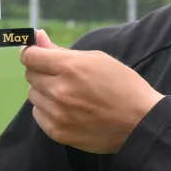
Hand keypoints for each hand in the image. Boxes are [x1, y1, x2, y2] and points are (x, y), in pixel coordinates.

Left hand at [20, 29, 163, 153]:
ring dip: (44, 91)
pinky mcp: (58, 133)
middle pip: (30, 75)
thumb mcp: (97, 59)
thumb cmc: (122, 85)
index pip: (30, 56)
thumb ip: (61, 50)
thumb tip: (37, 37)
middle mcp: (59, 91)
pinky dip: (47, 110)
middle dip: (42, 71)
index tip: (36, 53)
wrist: (140, 122)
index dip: (31, 52)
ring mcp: (57, 114)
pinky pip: (39, 115)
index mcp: (69, 68)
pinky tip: (66, 109)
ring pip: (33, 96)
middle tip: (62, 75)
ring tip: (68, 94)